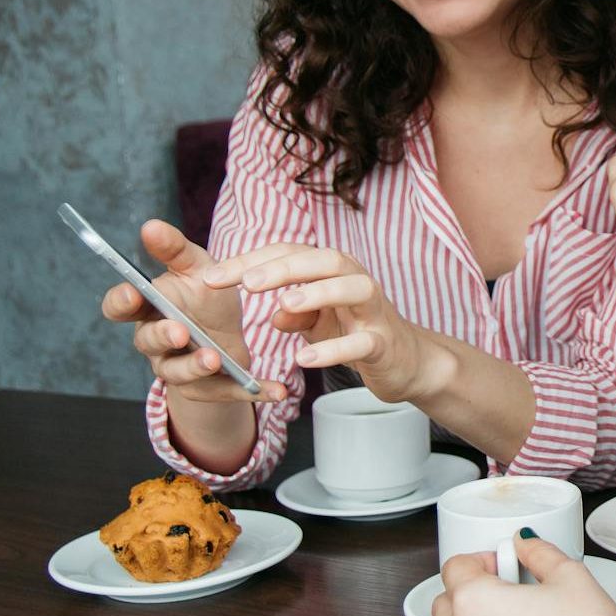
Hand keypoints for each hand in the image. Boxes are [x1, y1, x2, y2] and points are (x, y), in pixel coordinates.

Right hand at [100, 220, 285, 403]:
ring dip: (194, 366)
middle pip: (148, 341)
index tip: (133, 294)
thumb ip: (174, 249)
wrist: (228, 332)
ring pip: (177, 372)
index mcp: (148, 307)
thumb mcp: (196, 267)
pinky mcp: (205, 388)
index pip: (119, 307)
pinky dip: (250, 391)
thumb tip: (150, 225)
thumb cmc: (204, 294)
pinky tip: (275, 390)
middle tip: (180, 331)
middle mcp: (155, 341)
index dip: (121, 302)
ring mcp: (177, 367)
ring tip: (214, 358)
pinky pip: (224, 392)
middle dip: (163, 336)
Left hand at [201, 244, 428, 401]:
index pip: (289, 254)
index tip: (211, 279)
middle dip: (284, 267)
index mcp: (333, 271)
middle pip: (323, 259)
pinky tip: (304, 359)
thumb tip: (272, 313)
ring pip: (353, 288)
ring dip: (318, 293)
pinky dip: (333, 350)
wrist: (404, 362)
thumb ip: (294, 314)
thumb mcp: (317, 322)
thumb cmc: (355, 331)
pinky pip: (362, 342)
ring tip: (283, 305)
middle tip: (246, 283)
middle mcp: (356, 280)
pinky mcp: (384, 343)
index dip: (249, 263)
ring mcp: (374, 311)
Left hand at [433, 536, 615, 615]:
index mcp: (476, 601)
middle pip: (445, 602)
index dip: (481, 558)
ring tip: (517, 612)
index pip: (454, 567)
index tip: (503, 561)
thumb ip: (537, 550)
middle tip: (504, 584)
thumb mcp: (566, 573)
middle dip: (469, 588)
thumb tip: (526, 542)